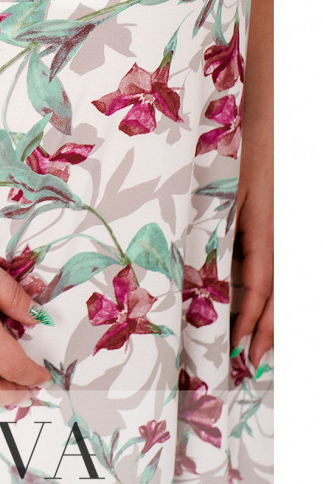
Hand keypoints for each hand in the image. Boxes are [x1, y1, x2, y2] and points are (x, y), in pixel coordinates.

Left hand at [232, 120, 272, 371]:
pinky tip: (254, 299)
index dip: (253, 324)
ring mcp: (279, 231)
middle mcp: (277, 237)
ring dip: (270, 313)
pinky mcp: (272, 223)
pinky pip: (272, 263)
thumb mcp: (225, 193)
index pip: (260, 291)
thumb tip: (204, 270)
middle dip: (268, 330)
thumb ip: (218, 229)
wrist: (266, 121)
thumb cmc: (242, 152)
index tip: (242, 350)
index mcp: (265, 234)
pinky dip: (266, 288)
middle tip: (253, 362)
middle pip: (278, 294)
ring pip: (279, 282)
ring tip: (258, 342)